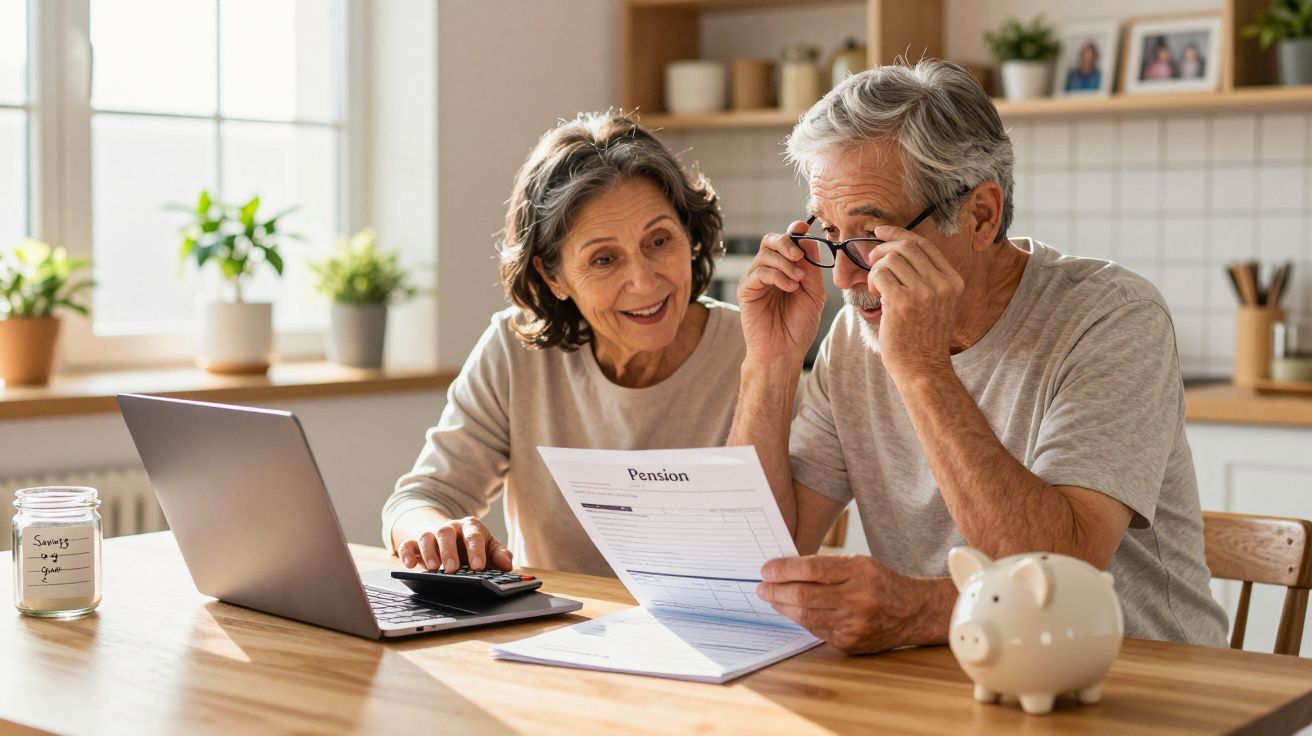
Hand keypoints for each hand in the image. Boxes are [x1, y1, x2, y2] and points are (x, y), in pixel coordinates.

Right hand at [396, 516, 512, 572]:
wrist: (447, 535)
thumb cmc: (470, 545)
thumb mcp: (488, 547)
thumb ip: (499, 555)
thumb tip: (508, 564)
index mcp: (471, 527)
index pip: (474, 536)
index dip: (476, 551)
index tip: (478, 567)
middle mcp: (450, 528)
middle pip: (447, 533)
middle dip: (449, 551)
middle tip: (453, 568)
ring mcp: (431, 533)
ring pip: (427, 537)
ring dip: (429, 552)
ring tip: (435, 568)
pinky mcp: (415, 542)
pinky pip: (408, 545)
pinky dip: (407, 554)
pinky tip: (410, 565)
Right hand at [737, 221, 827, 364]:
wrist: (784, 351)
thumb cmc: (799, 326)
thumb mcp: (813, 292)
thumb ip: (811, 266)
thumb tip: (806, 237)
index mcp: (784, 269)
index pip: (785, 242)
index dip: (793, 232)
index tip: (802, 228)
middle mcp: (768, 271)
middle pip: (770, 241)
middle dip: (786, 243)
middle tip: (799, 256)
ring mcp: (755, 280)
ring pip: (764, 255)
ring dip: (784, 263)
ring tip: (797, 280)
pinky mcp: (746, 291)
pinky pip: (758, 272)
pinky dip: (776, 275)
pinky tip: (789, 287)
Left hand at [756, 554, 925, 653]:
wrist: (912, 612)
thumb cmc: (881, 582)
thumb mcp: (858, 563)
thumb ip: (825, 566)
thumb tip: (784, 570)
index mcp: (859, 572)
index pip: (811, 569)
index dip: (783, 570)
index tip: (766, 569)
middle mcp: (857, 599)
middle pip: (804, 596)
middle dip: (775, 591)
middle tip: (761, 587)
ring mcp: (854, 625)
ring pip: (805, 616)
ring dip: (783, 607)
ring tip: (772, 598)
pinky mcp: (849, 643)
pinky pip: (816, 630)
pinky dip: (801, 619)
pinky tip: (793, 611)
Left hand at [866, 226, 963, 378]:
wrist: (923, 369)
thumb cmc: (923, 338)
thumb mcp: (938, 303)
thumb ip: (927, 277)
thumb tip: (898, 247)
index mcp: (953, 280)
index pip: (924, 244)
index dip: (898, 233)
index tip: (880, 232)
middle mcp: (942, 283)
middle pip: (906, 246)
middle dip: (882, 249)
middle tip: (872, 261)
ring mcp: (924, 291)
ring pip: (890, 259)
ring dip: (876, 270)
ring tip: (877, 288)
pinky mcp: (903, 301)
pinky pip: (880, 274)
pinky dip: (872, 280)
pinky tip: (876, 295)